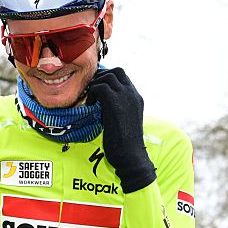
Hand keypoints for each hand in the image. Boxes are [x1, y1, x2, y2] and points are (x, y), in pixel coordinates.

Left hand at [86, 67, 155, 192]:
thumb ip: (115, 107)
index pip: (122, 76)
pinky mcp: (115, 104)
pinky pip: (100, 87)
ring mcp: (126, 98)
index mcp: (136, 98)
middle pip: (117, 71)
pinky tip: (91, 106)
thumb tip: (100, 101)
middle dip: (101, 77)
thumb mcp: (122, 120)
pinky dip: (92, 94)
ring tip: (91, 99)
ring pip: (108, 77)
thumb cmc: (124, 144)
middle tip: (92, 90)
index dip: (108, 78)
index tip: (97, 88)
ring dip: (96, 85)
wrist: (131, 156)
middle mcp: (133, 94)